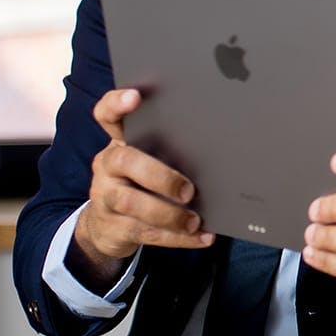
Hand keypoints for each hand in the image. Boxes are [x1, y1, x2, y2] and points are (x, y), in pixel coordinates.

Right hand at [71, 88, 214, 287]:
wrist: (107, 225)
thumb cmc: (142, 181)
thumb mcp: (150, 159)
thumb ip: (172, 148)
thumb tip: (228, 143)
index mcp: (120, 143)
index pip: (107, 115)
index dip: (116, 104)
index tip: (134, 96)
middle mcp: (108, 165)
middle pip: (125, 161)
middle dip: (160, 175)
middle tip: (188, 190)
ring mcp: (106, 196)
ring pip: (133, 203)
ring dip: (170, 214)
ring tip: (195, 220)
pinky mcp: (114, 226)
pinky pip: (146, 233)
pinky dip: (178, 238)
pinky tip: (202, 237)